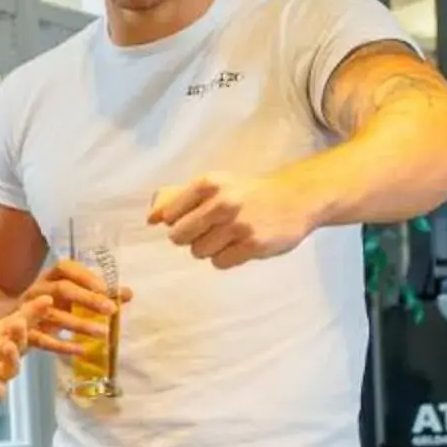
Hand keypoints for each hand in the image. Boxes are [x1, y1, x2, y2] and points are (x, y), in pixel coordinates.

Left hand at [0, 264, 59, 420]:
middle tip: (21, 321)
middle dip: (22, 332)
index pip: (22, 320)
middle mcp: (3, 355)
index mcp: (0, 335)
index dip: (34, 311)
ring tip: (7, 346)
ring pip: (11, 368)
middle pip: (20, 343)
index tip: (47, 298)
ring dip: (11, 357)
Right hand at [35, 257, 127, 357]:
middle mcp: (37, 290)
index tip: (105, 289)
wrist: (13, 326)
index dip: (85, 276)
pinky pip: (43, 340)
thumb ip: (98, 294)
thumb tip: (127, 294)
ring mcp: (28, 312)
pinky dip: (63, 345)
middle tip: (110, 310)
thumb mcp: (72, 297)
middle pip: (62, 289)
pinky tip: (82, 349)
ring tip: (103, 333)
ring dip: (80, 324)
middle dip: (87, 299)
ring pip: (54, 316)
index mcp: (49, 277)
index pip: (65, 268)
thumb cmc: (49, 306)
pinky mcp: (25, 334)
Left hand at [149, 172, 322, 268]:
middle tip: (210, 229)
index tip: (195, 216)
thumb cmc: (248, 193)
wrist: (295, 198)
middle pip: (179, 237)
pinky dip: (226, 258)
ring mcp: (237, 225)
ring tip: (228, 235)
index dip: (178, 220)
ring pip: (198, 252)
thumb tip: (150, 219)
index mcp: (208, 183)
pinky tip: (240, 244)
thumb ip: (179, 198)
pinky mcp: (251, 245)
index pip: (170, 215)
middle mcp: (222, 202)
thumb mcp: (215, 185)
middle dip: (190, 237)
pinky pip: (219, 262)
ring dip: (209, 248)